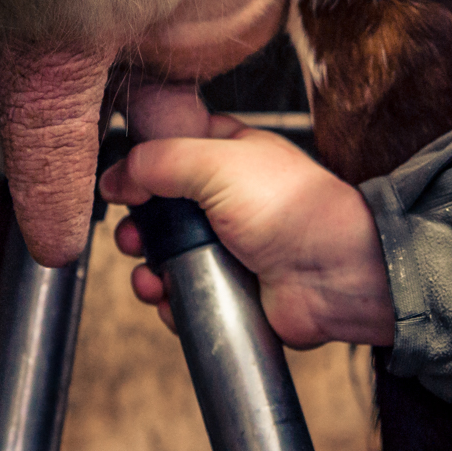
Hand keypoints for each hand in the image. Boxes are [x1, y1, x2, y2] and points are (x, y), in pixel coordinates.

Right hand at [97, 115, 394, 348]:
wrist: (336, 273)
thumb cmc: (292, 208)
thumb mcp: (217, 163)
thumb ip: (158, 161)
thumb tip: (115, 176)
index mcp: (227, 155)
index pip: (170, 150)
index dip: (141, 167)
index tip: (121, 185)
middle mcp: (225, 199)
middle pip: (160, 209)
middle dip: (138, 227)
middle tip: (133, 237)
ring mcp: (227, 245)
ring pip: (166, 255)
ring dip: (147, 268)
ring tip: (149, 276)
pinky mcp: (229, 287)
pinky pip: (184, 294)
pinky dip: (168, 300)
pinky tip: (167, 298)